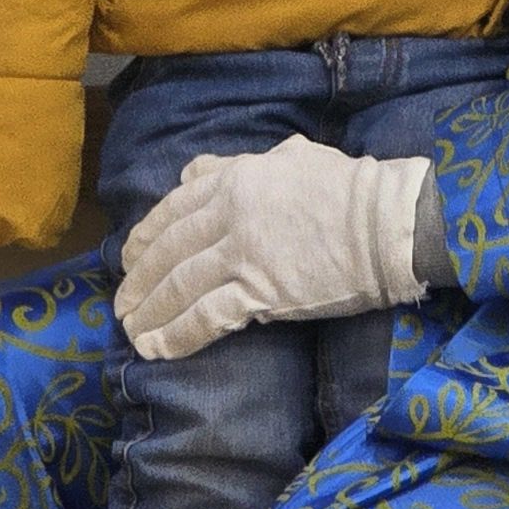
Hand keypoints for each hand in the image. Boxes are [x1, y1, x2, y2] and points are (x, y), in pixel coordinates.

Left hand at [113, 135, 432, 361]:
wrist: (386, 224)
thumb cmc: (348, 189)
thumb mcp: (289, 157)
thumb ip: (237, 164)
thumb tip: (198, 170)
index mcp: (235, 179)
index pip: (173, 210)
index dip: (144, 237)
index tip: (127, 258)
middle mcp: (229, 215)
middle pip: (169, 251)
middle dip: (139, 280)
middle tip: (122, 303)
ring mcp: (243, 255)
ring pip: (180, 285)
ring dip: (150, 312)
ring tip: (132, 332)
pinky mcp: (260, 293)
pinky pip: (207, 317)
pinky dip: (178, 336)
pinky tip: (159, 351)